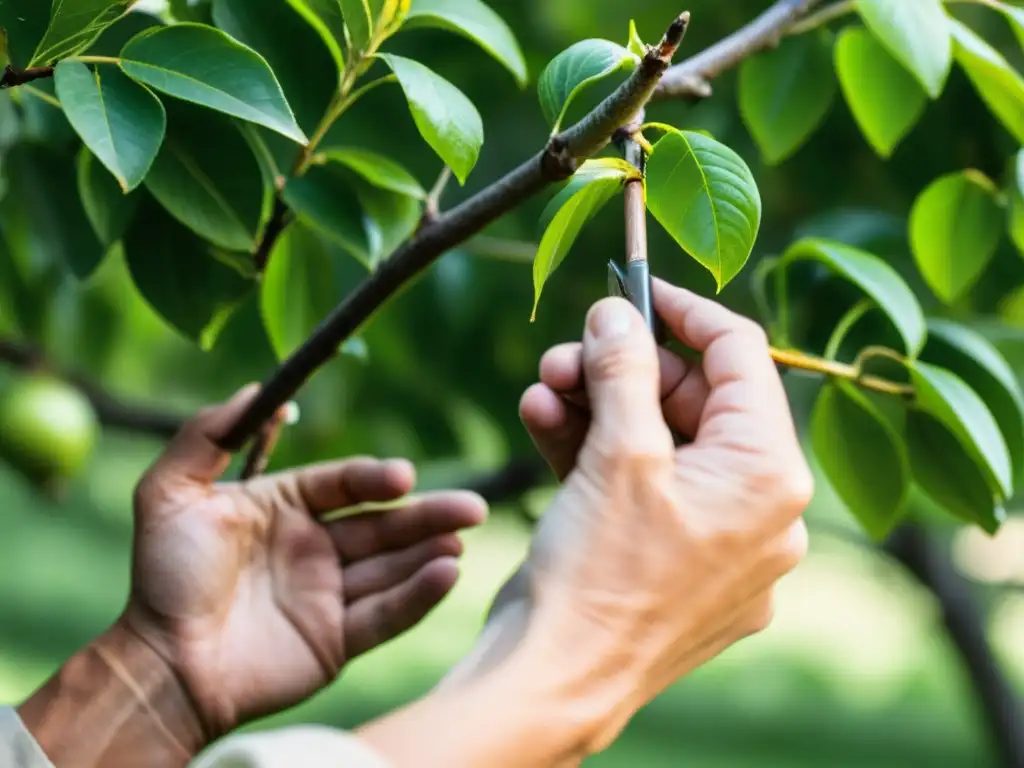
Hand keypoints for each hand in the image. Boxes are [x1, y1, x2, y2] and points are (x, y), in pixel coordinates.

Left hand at [120, 386, 486, 737]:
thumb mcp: (170, 493)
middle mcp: (314, 548)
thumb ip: (208, 434)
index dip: (375, 479)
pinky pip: (386, 614)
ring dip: (431, 553)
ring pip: (393, 567)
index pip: (344, 485)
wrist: (162, 663)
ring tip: (462, 538)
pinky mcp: (339, 640)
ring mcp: (330, 595)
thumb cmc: (164, 577)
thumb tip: (260, 390)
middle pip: (384, 525)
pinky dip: (418, 596)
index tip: (402, 477)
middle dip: (429, 515)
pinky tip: (447, 574)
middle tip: (472, 508)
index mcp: (284, 509)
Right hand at [507, 281, 810, 749]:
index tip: (632, 288)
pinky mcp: (674, 560)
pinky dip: (596, 455)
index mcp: (768, 475)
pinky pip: (643, 487)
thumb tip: (617, 312)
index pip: (741, 357)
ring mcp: (717, 540)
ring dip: (596, 408)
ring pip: (658, 444)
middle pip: (691, 402)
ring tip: (539, 391)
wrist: (554, 681)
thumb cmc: (599, 573)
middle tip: (561, 353)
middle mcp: (758, 509)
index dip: (683, 312)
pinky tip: (542, 424)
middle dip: (619, 370)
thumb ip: (624, 367)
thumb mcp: (617, 453)